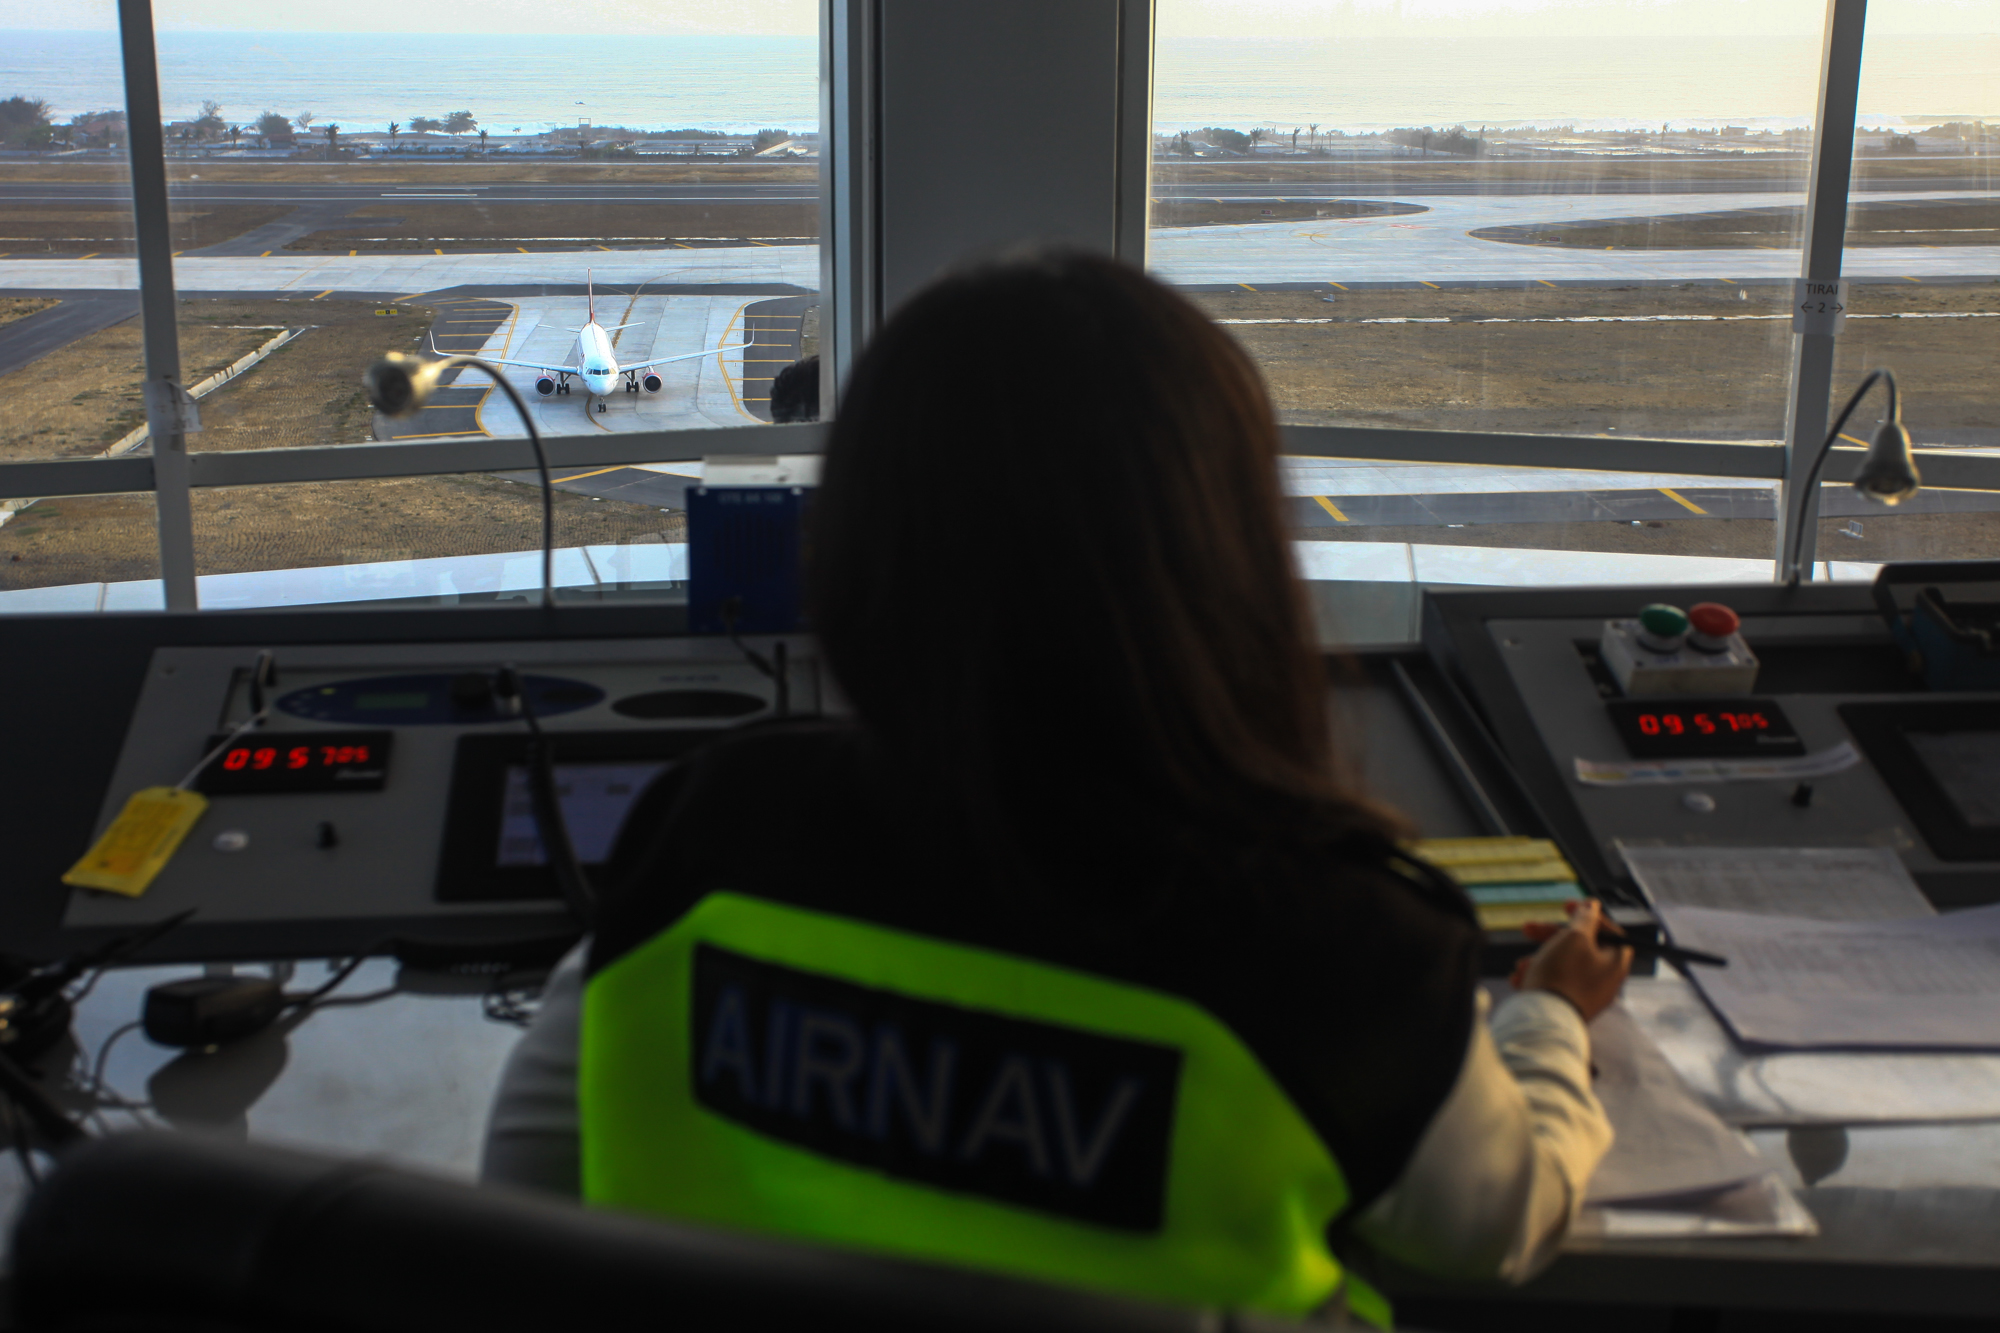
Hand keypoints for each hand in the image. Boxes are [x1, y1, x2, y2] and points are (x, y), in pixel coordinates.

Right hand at [1509, 899, 1631, 1022]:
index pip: (1608, 930)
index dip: (1588, 914)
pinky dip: (1538, 977)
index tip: (1565, 905)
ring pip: (1562, 965)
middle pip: (1580, 947)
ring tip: (1521, 965)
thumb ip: (1584, 919)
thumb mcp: (1575, 937)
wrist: (1547, 1020)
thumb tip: (1592, 906)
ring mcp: (1587, 994)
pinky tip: (1520, 979)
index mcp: (1615, 961)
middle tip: (1527, 929)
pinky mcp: (1569, 1006)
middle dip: (1550, 936)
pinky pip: (1555, 984)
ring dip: (1539, 958)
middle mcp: (1606, 979)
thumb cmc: (1564, 974)